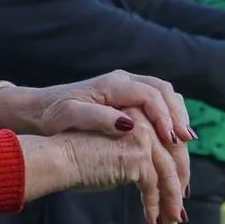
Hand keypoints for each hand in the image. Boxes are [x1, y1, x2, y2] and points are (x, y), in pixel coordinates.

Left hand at [0, 72, 192, 145]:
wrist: (38, 110)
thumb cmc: (51, 116)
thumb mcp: (70, 117)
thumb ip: (98, 118)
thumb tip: (129, 124)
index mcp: (112, 84)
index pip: (150, 95)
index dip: (165, 117)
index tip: (173, 139)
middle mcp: (124, 81)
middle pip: (164, 92)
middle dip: (177, 117)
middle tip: (186, 142)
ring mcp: (127, 87)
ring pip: (164, 95)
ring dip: (177, 116)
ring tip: (185, 142)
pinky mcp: (128, 99)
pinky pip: (157, 103)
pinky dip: (169, 118)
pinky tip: (172, 138)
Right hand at [19, 113, 186, 223]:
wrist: (59, 157)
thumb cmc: (77, 157)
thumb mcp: (112, 152)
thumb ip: (133, 158)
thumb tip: (153, 182)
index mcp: (138, 116)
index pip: (167, 142)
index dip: (177, 166)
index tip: (178, 188)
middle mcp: (143, 122)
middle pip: (174, 155)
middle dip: (178, 184)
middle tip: (178, 208)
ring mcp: (142, 136)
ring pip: (168, 171)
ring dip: (171, 198)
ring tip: (171, 218)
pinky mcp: (137, 154)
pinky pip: (153, 184)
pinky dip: (154, 203)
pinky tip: (151, 218)